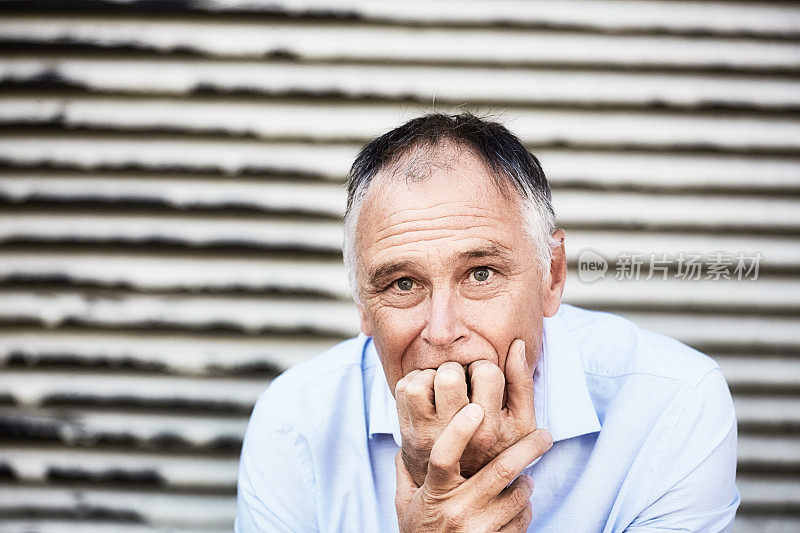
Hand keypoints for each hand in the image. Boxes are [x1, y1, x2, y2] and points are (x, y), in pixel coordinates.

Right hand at [395, 402, 552, 531]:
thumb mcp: (405, 503)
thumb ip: (407, 472)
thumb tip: (406, 442)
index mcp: (434, 493)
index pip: (444, 456)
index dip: (459, 430)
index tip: (476, 408)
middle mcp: (457, 511)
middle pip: (500, 471)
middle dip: (527, 449)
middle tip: (544, 435)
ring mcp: (478, 531)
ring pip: (518, 496)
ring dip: (526, 483)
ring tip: (525, 477)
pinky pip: (522, 521)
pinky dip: (525, 509)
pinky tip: (519, 505)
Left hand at [396, 339, 536, 485]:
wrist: (460, 490)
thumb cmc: (496, 448)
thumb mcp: (522, 422)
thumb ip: (522, 383)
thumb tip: (518, 344)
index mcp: (489, 429)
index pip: (487, 372)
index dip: (485, 368)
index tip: (484, 381)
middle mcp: (456, 433)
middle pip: (449, 375)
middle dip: (456, 369)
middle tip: (462, 381)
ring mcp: (427, 434)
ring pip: (421, 381)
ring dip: (432, 375)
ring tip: (443, 387)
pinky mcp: (407, 433)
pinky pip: (403, 389)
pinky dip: (415, 381)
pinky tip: (429, 392)